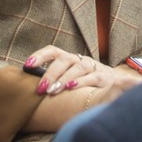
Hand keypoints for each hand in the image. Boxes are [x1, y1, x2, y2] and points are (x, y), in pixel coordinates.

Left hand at [23, 48, 141, 98]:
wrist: (114, 85)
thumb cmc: (84, 84)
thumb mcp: (69, 79)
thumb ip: (54, 80)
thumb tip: (30, 87)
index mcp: (70, 59)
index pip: (53, 51)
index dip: (40, 56)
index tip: (27, 65)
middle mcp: (80, 59)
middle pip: (65, 59)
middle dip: (50, 73)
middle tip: (40, 89)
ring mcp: (93, 67)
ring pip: (78, 67)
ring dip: (64, 78)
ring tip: (53, 90)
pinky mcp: (104, 77)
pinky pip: (93, 77)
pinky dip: (81, 82)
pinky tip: (71, 88)